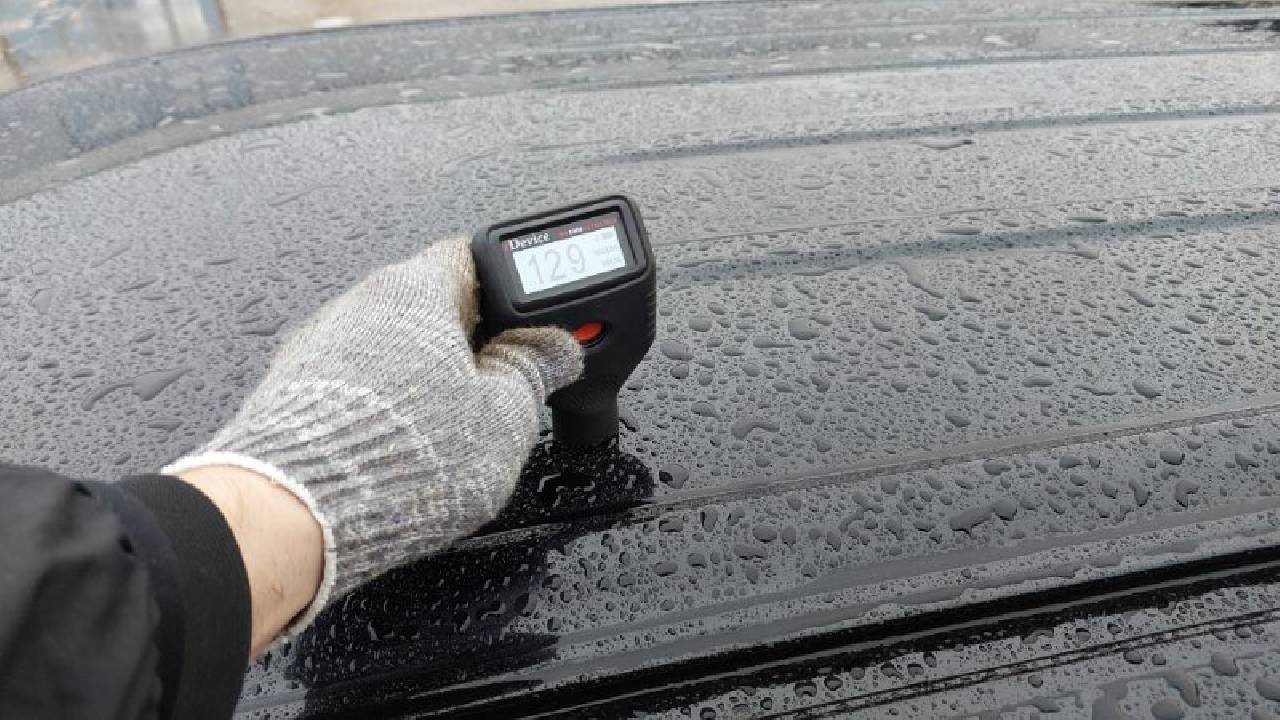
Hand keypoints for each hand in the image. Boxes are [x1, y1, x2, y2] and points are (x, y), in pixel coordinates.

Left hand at [167, 237, 582, 643]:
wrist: (294, 513)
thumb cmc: (397, 458)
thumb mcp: (504, 418)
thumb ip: (534, 371)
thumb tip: (555, 350)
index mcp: (416, 289)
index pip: (473, 258)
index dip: (511, 290)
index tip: (529, 326)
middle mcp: (359, 302)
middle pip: (429, 307)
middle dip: (466, 347)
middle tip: (496, 393)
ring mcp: (318, 346)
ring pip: (388, 350)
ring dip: (420, 381)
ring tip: (446, 434)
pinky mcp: (291, 392)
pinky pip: (352, 388)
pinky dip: (379, 410)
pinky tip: (397, 451)